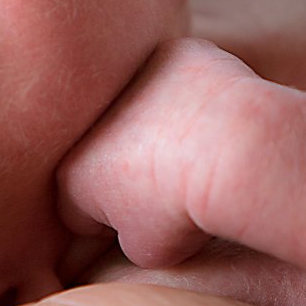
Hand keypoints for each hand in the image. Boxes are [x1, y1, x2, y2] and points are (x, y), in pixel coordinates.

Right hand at [58, 37, 270, 267]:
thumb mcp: (148, 252)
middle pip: (102, 150)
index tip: (145, 224)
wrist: (234, 152)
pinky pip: (176, 76)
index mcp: (72, 174)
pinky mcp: (172, 53)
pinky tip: (217, 117)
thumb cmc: (189, 210)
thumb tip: (135, 219)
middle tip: (173, 186)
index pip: (78, 209)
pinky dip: (191, 93)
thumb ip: (127, 237)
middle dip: (128, 166)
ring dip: (155, 125)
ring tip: (198, 150)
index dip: (111, 223)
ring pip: (137, 107)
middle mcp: (88, 120)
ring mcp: (130, 77)